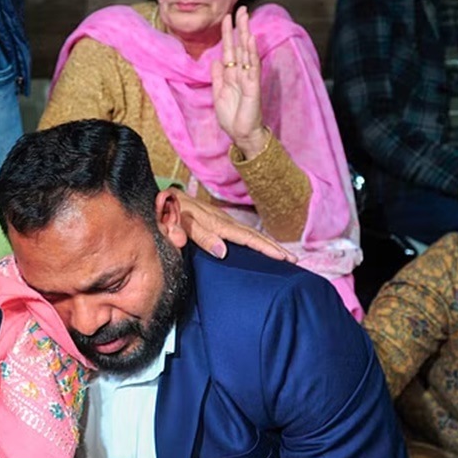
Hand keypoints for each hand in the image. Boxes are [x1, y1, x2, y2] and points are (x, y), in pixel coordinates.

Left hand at [171, 187, 294, 261]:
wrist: (164, 197)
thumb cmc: (170, 212)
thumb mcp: (180, 223)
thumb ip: (199, 236)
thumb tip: (222, 252)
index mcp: (216, 223)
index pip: (246, 237)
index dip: (265, 248)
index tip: (281, 257)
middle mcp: (224, 221)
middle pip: (254, 235)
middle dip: (274, 247)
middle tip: (294, 260)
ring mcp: (223, 221)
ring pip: (251, 234)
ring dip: (269, 245)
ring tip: (286, 257)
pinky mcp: (220, 222)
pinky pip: (243, 234)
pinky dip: (257, 241)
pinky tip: (263, 249)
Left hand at [211, 6, 266, 158]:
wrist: (240, 133)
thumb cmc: (231, 116)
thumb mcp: (218, 94)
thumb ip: (217, 77)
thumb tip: (214, 61)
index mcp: (231, 74)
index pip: (229, 49)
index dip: (227, 33)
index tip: (226, 17)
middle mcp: (241, 72)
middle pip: (240, 45)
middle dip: (239, 27)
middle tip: (240, 9)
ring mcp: (248, 77)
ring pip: (247, 51)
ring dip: (246, 34)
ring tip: (245, 17)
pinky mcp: (253, 85)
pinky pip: (252, 66)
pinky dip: (251, 53)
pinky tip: (250, 40)